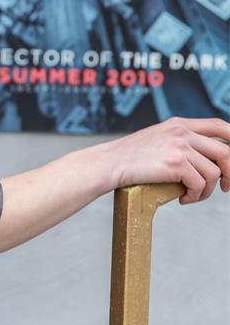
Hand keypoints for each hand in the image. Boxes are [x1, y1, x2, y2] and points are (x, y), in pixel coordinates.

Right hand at [102, 116, 229, 204]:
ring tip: (192, 197)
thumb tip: (194, 160)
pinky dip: (195, 195)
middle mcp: (183, 133)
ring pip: (213, 172)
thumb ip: (174, 142)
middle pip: (225, 151)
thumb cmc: (125, 159)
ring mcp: (180, 147)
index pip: (219, 126)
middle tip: (224, 187)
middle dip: (229, 173)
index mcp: (179, 124)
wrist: (107, 164)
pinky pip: (199, 183)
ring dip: (207, 190)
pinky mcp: (175, 164)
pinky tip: (183, 199)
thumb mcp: (153, 140)